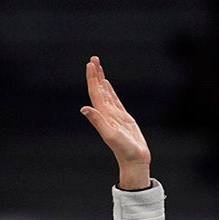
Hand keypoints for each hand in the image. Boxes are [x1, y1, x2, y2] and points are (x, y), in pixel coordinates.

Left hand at [80, 56, 150, 189]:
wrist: (135, 161)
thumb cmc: (124, 150)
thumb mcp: (110, 135)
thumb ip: (97, 121)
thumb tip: (83, 108)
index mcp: (103, 115)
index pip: (95, 92)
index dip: (92, 78)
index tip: (91, 63)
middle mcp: (106, 113)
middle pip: (99, 89)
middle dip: (96, 74)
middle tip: (94, 58)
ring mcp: (114, 115)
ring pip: (106, 93)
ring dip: (102, 80)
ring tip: (98, 67)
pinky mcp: (124, 118)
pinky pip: (115, 100)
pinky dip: (110, 91)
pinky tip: (108, 85)